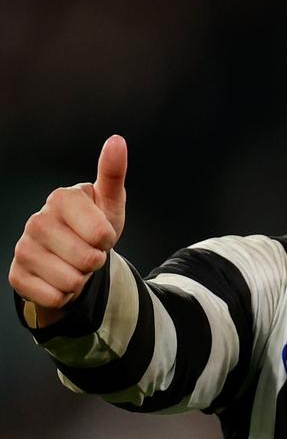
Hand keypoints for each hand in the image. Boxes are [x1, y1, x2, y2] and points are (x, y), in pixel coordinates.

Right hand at [8, 135, 127, 326]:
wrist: (72, 258)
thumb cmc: (93, 226)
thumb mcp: (109, 203)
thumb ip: (112, 173)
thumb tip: (117, 140)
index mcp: (61, 198)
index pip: (101, 234)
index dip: (108, 240)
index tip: (101, 234)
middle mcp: (37, 220)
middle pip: (87, 260)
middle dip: (96, 262)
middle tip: (88, 253)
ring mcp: (23, 248)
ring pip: (72, 282)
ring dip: (81, 280)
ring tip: (74, 266)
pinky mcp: (17, 275)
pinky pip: (55, 298)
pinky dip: (65, 296)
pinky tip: (59, 280)